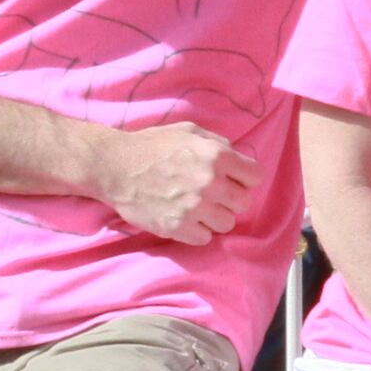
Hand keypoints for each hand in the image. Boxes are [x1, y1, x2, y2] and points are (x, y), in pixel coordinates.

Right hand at [95, 121, 258, 243]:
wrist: (115, 165)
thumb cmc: (152, 146)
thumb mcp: (188, 132)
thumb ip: (217, 143)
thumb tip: (238, 157)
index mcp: (217, 156)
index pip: (255, 177)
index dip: (243, 178)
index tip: (231, 180)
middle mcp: (211, 182)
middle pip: (243, 203)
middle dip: (230, 198)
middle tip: (211, 194)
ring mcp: (195, 207)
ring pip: (227, 224)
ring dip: (215, 217)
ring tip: (197, 208)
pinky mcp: (178, 227)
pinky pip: (205, 238)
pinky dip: (197, 231)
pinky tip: (185, 218)